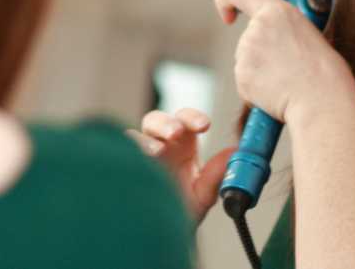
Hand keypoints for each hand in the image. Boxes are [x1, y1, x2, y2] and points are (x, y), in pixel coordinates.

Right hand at [128, 107, 235, 223]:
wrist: (156, 237)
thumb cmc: (179, 213)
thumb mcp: (202, 195)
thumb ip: (217, 174)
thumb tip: (235, 153)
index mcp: (182, 145)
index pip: (185, 119)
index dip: (193, 117)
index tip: (204, 126)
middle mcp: (159, 145)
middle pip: (157, 120)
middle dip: (166, 123)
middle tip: (176, 133)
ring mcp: (138, 156)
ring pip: (135, 134)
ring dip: (147, 139)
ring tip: (157, 152)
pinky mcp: (123, 168)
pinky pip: (119, 154)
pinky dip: (128, 154)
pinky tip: (139, 161)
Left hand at [214, 0, 354, 127]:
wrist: (323, 102)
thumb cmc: (325, 72)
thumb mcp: (308, 31)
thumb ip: (284, 24)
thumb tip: (277, 28)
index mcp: (277, 11)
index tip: (230, 12)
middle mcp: (257, 28)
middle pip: (248, 35)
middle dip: (262, 49)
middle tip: (288, 64)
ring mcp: (247, 53)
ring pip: (247, 58)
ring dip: (262, 69)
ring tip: (289, 78)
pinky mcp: (241, 76)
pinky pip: (246, 79)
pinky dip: (258, 86)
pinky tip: (279, 90)